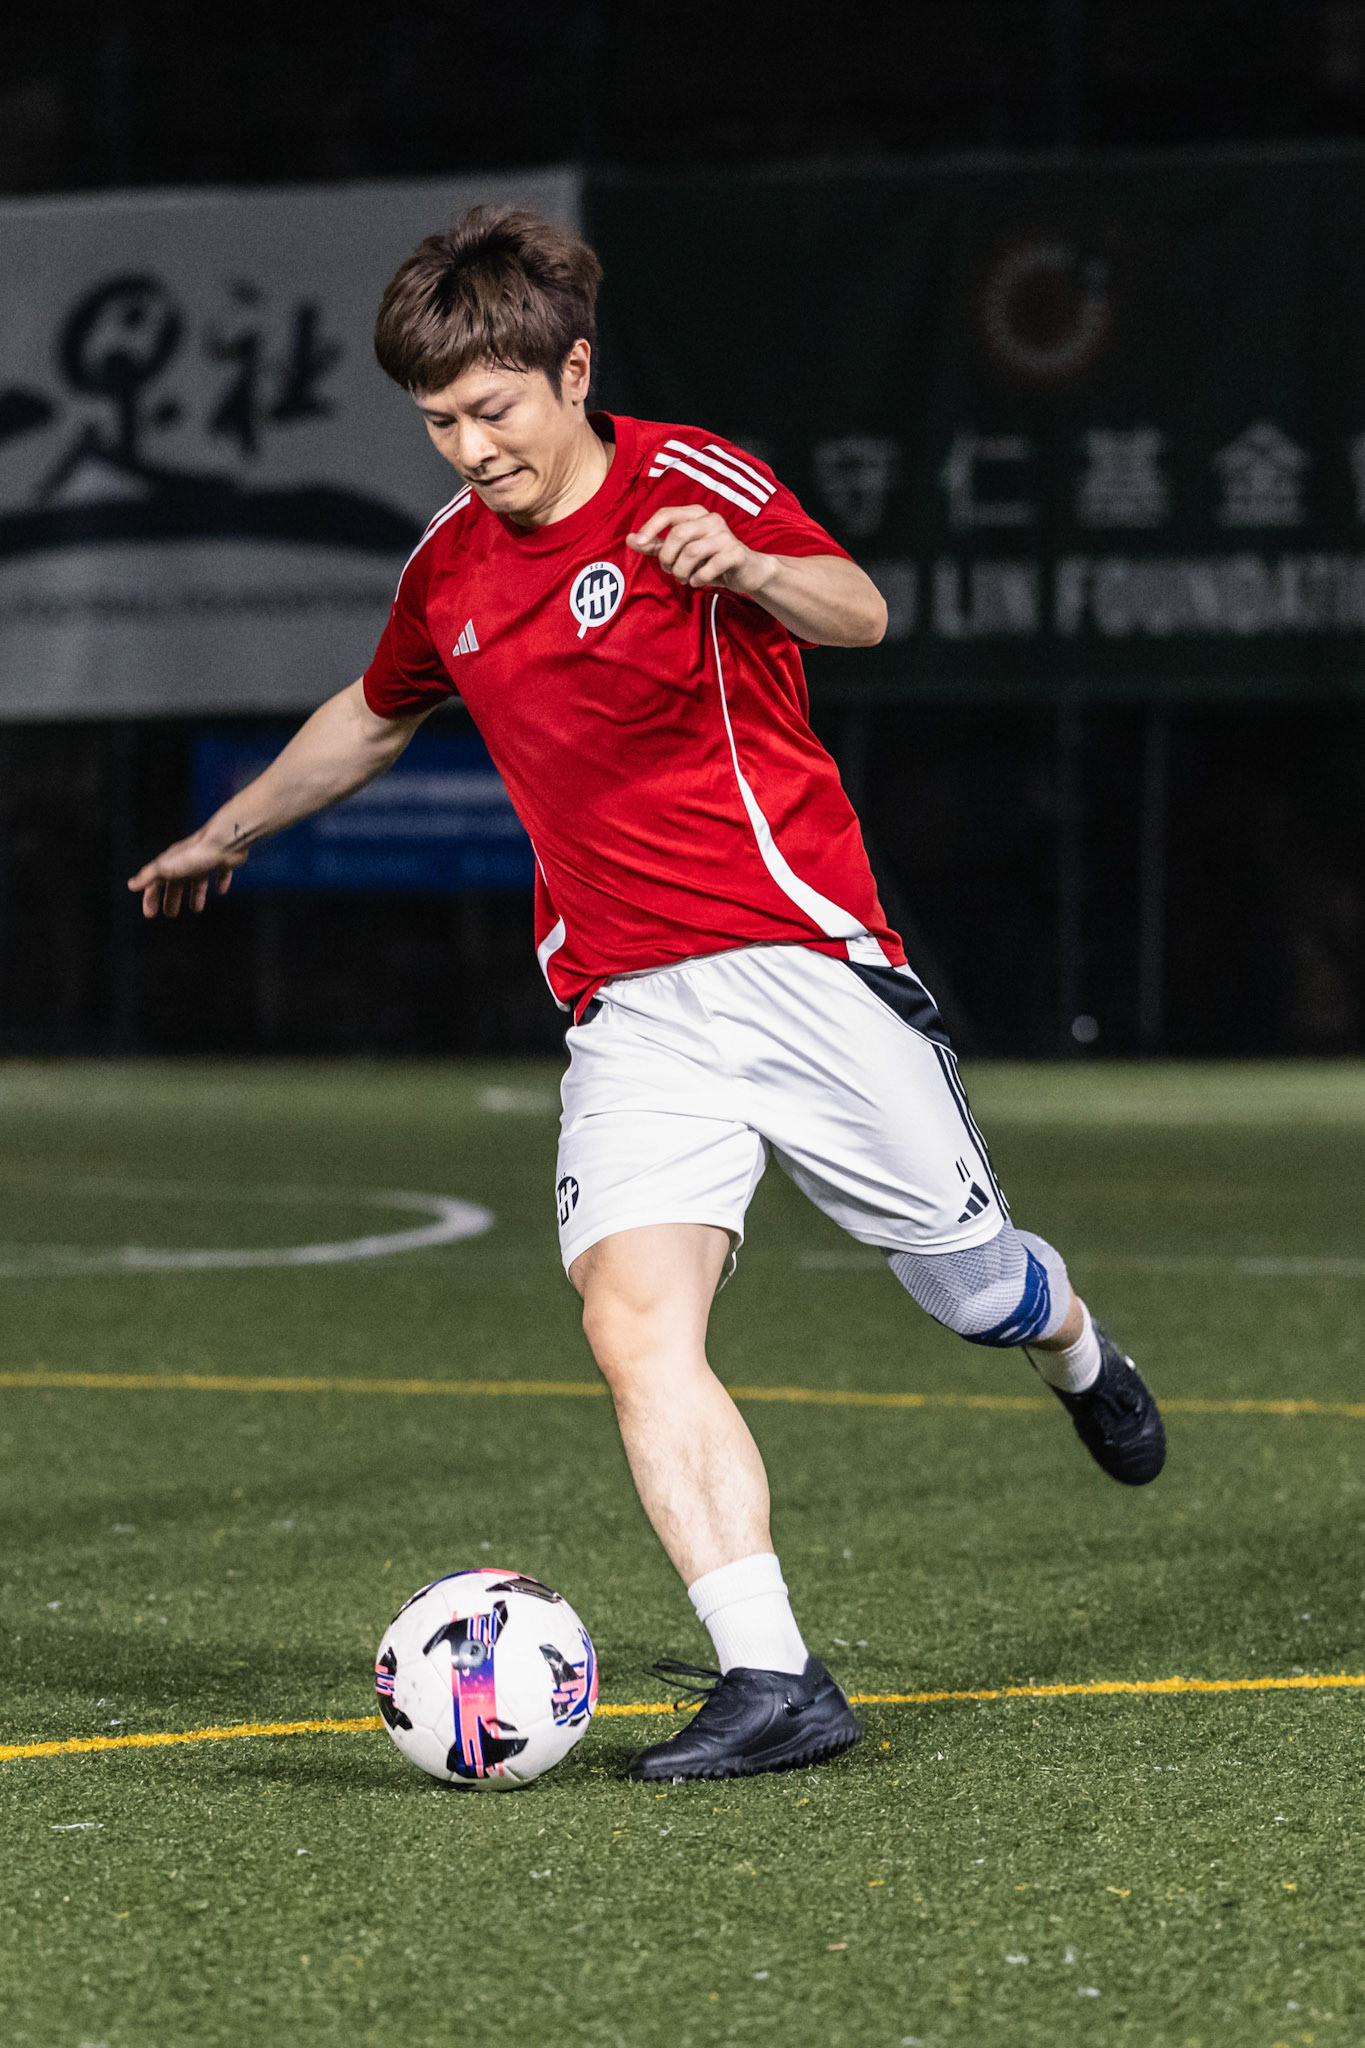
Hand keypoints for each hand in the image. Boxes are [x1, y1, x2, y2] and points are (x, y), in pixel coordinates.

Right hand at [127, 825, 247, 918]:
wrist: (223, 842)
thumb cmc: (193, 855)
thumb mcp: (164, 867)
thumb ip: (148, 876)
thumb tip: (131, 885)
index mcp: (170, 863)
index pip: (155, 883)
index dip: (151, 898)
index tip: (150, 914)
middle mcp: (186, 861)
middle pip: (176, 882)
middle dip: (172, 898)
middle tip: (171, 914)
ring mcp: (205, 861)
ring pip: (198, 880)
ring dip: (196, 895)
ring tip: (196, 909)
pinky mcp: (223, 862)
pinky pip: (220, 874)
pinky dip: (220, 882)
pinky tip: (221, 891)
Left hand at [626, 505, 773, 594]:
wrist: (747, 571)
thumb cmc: (710, 559)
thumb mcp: (681, 552)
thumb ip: (656, 545)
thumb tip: (630, 539)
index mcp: (696, 514)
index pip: (667, 513)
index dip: (650, 528)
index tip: (638, 543)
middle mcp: (711, 519)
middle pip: (678, 534)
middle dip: (667, 556)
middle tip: (669, 570)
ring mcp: (725, 535)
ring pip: (692, 551)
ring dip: (682, 570)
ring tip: (684, 578)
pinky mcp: (736, 553)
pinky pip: (710, 566)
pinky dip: (699, 578)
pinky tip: (698, 581)